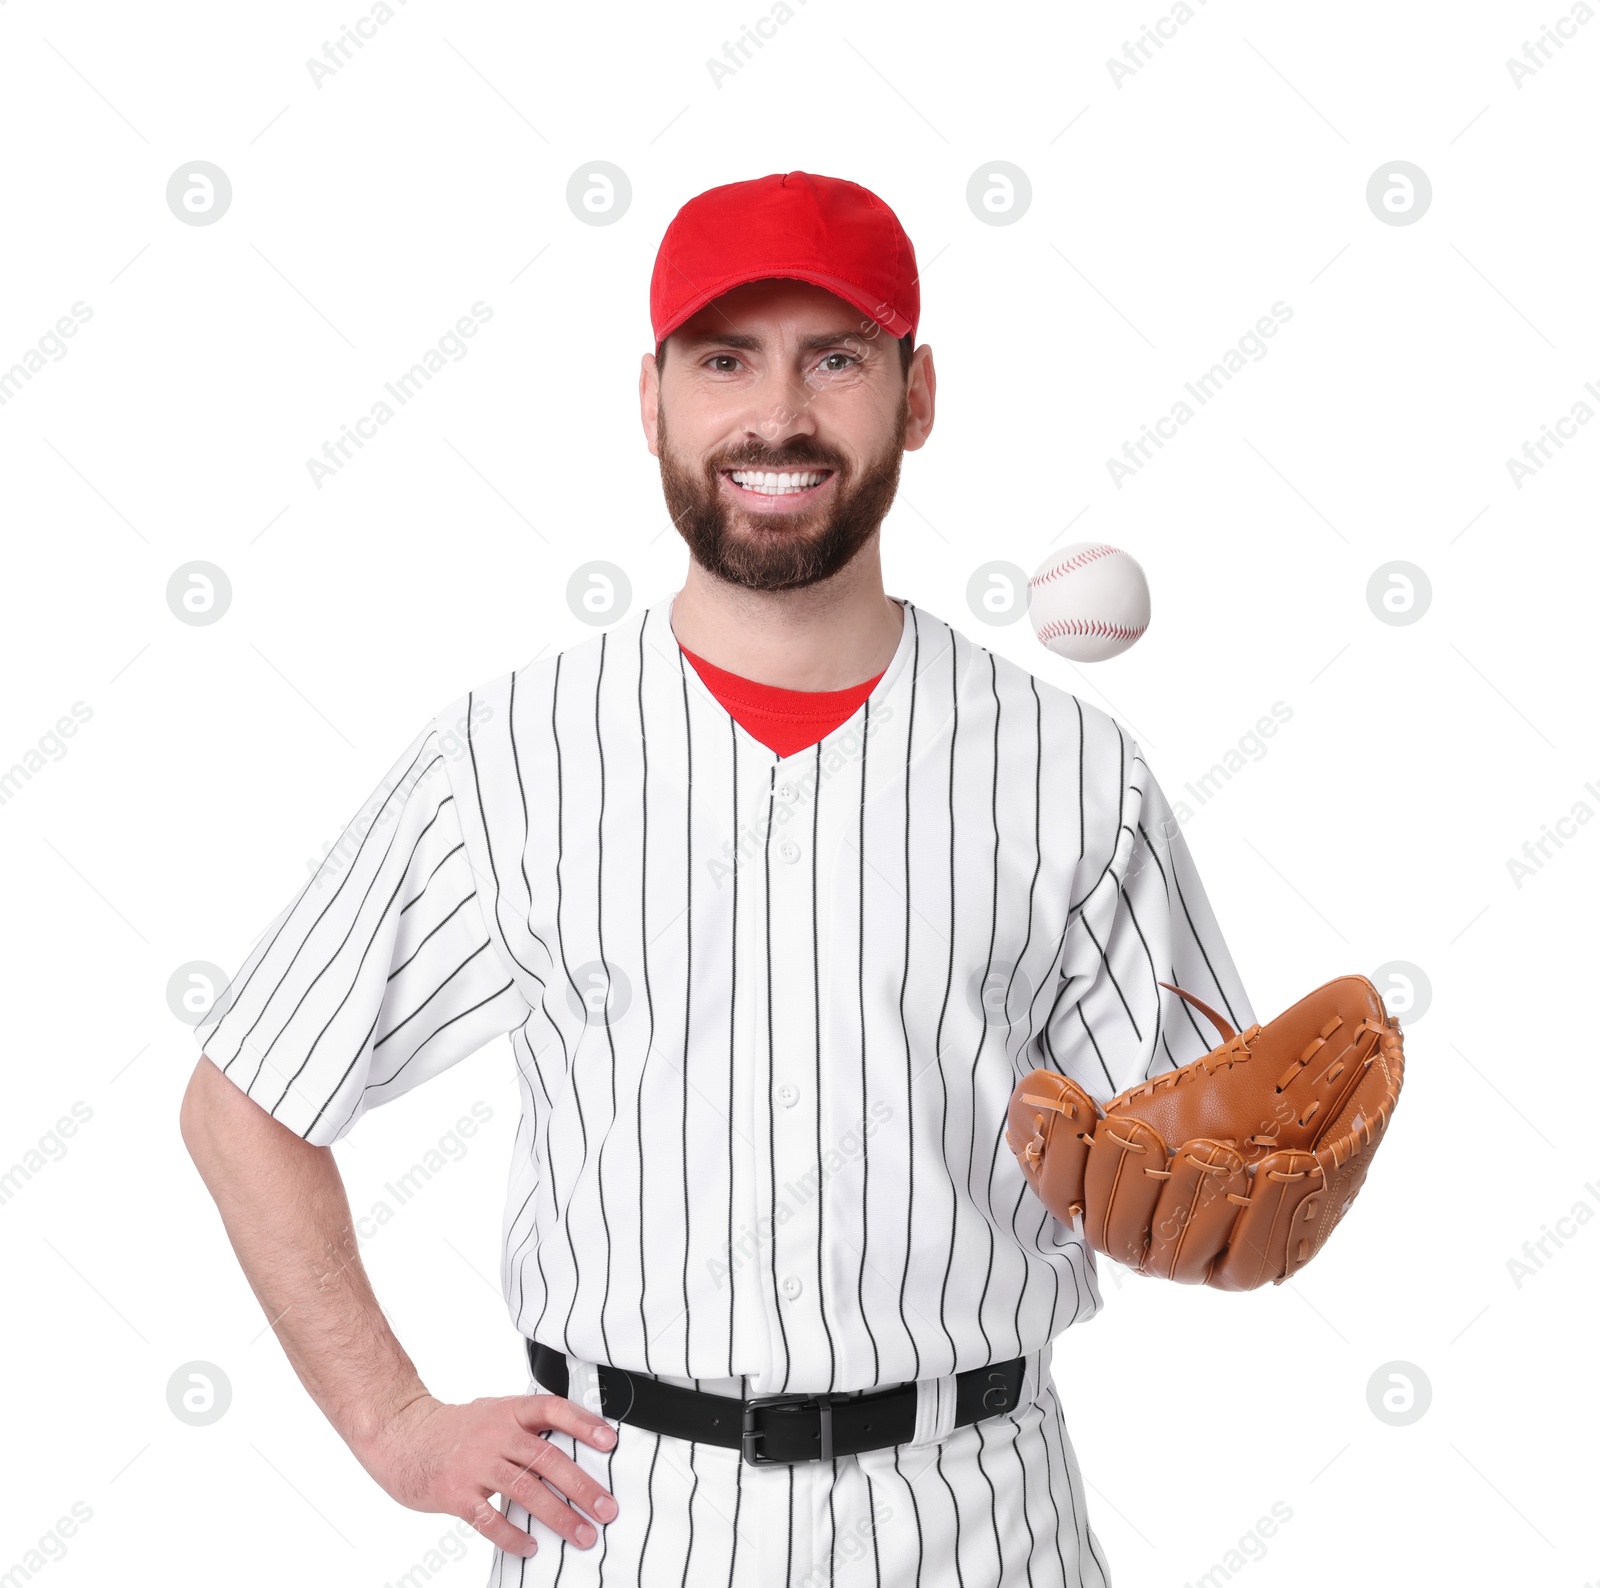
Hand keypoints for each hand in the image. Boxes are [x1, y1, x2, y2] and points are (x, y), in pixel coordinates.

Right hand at [353, 1392, 619, 1557]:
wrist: (403, 1436)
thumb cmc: (457, 1429)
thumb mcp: (494, 1412)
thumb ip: (528, 1427)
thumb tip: (576, 1446)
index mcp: (509, 1411)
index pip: (552, 1410)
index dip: (583, 1423)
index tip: (610, 1442)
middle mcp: (495, 1434)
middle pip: (546, 1458)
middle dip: (581, 1486)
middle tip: (607, 1509)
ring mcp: (475, 1464)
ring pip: (524, 1490)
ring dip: (558, 1516)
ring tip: (583, 1535)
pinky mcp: (455, 1493)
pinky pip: (489, 1519)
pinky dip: (512, 1536)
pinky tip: (531, 1548)